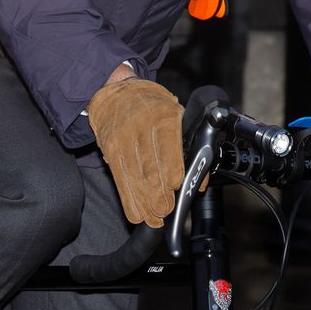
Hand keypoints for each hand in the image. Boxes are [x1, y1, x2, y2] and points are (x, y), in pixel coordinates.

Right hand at [88, 77, 184, 227]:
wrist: (118, 91)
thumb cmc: (153, 106)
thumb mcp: (176, 116)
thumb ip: (189, 147)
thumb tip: (201, 181)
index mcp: (163, 116)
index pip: (167, 146)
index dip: (171, 169)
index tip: (177, 187)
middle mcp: (141, 126)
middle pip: (149, 165)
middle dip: (158, 192)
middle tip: (164, 211)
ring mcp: (123, 138)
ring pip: (133, 175)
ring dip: (144, 201)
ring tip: (153, 218)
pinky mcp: (109, 148)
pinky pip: (119, 177)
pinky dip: (128, 198)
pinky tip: (136, 213)